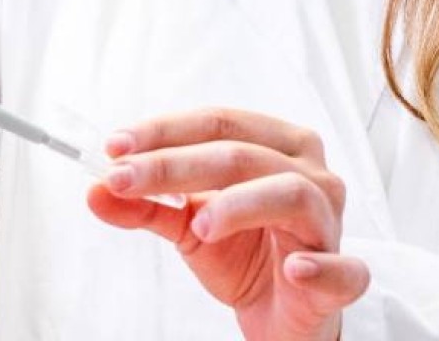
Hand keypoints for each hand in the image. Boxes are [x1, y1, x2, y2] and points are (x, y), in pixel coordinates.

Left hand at [88, 108, 368, 340]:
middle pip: (241, 154)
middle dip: (175, 164)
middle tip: (124, 178)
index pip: (216, 123)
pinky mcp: (343, 276)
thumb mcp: (186, 226)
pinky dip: (320, 266)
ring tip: (197, 226)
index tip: (113, 147)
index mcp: (274, 145)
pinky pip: (343, 268)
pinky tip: (294, 269)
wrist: (282, 315)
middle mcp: (309, 172)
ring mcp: (330, 222)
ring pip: (289, 193)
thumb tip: (95, 190)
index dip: (162, 132)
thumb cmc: (243, 253)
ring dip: (239, 205)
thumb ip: (145, 205)